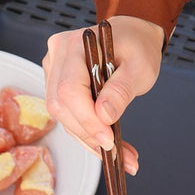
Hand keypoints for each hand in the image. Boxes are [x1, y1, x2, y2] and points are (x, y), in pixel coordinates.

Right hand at [42, 16, 164, 174]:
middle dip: (89, 135)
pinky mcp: (59, 88)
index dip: (87, 120)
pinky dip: (90, 136)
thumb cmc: (136, 47)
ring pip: (64, 117)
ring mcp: (54, 73)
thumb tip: (104, 116)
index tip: (109, 140)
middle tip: (117, 154)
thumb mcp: (139, 68)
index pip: (69, 90)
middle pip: (61, 107)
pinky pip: (70, 117)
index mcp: (74, 46)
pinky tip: (111, 147)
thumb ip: (121, 90)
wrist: (131, 38)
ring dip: (91, 141)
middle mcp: (57, 58)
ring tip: (121, 156)